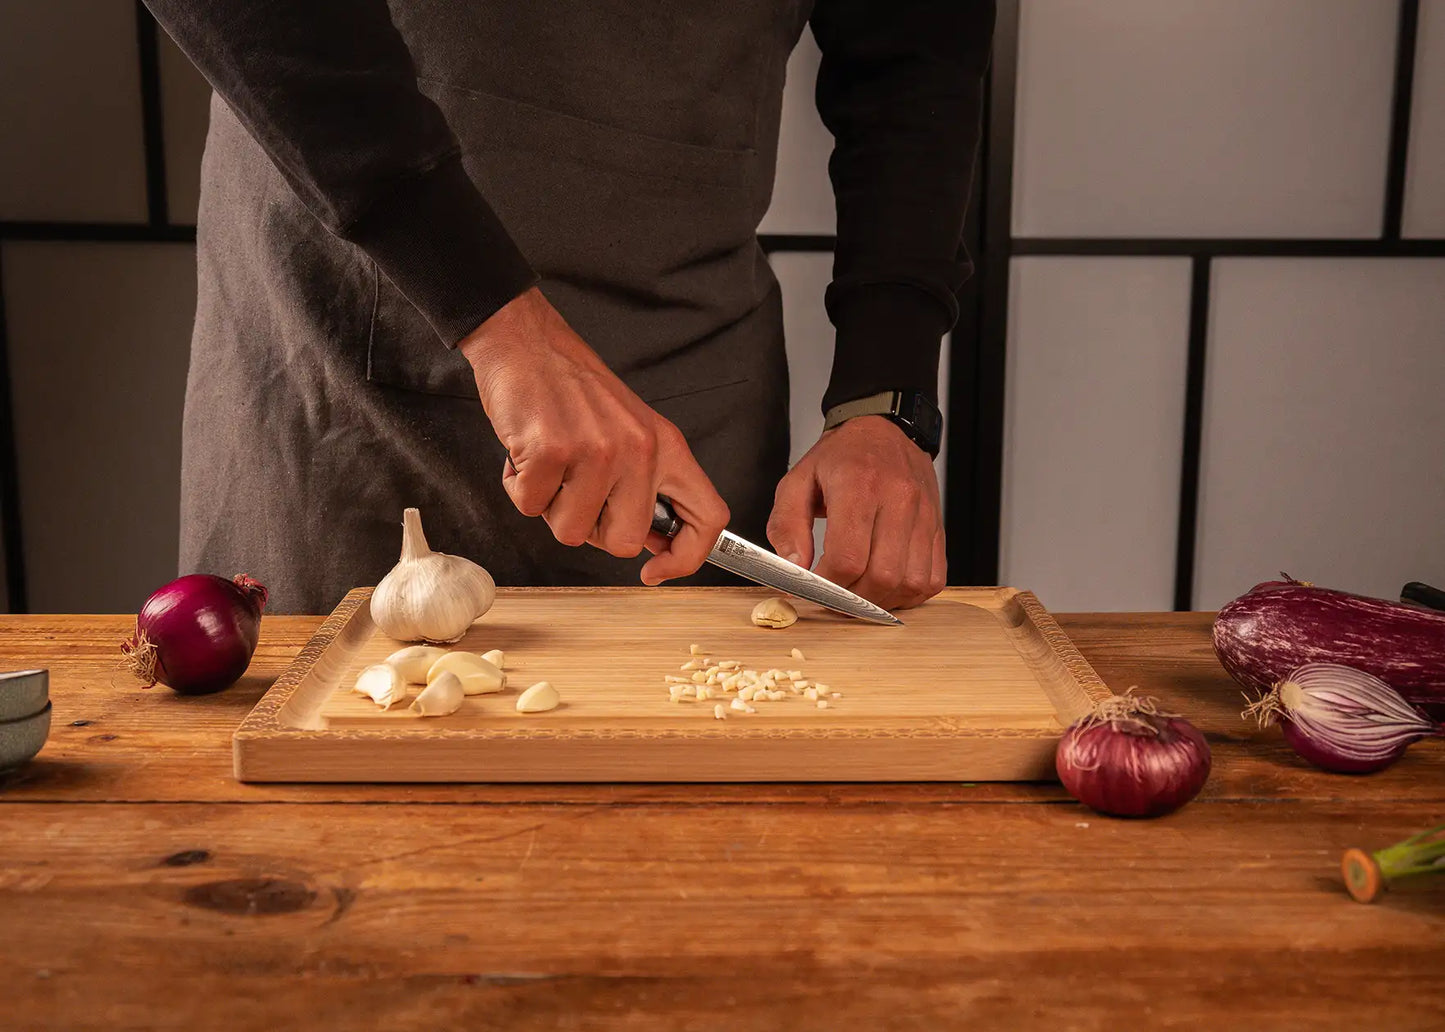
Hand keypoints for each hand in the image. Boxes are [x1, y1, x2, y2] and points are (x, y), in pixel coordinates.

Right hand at [459, 287, 728, 582]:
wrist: (528, 343)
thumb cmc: (575, 390)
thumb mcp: (634, 430)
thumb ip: (649, 484)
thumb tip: (656, 542)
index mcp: (667, 447)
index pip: (708, 517)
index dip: (687, 558)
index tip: (656, 571)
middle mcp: (638, 450)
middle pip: (624, 541)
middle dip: (593, 530)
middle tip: (577, 493)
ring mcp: (595, 451)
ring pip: (572, 531)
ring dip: (551, 507)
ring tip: (551, 465)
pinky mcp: (549, 451)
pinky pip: (531, 508)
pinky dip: (520, 488)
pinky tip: (526, 455)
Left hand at [766, 416, 945, 609]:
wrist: (885, 429)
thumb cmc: (841, 456)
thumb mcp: (797, 480)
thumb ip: (787, 525)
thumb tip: (793, 567)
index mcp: (860, 484)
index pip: (848, 557)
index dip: (827, 584)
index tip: (812, 587)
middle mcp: (899, 499)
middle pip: (882, 577)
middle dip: (853, 599)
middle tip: (834, 595)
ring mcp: (924, 515)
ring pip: (910, 583)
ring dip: (881, 600)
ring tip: (858, 592)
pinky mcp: (937, 528)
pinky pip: (932, 579)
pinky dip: (908, 594)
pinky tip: (885, 585)